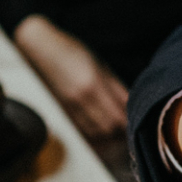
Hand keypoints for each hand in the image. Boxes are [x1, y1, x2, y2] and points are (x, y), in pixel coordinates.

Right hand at [13, 15, 128, 139]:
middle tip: (130, 121)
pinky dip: (97, 131)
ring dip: (110, 132)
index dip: (130, 120)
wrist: (43, 49)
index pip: (118, 116)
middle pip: (109, 128)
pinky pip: (85, 129)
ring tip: (118, 123)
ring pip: (97, 132)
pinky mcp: (65, 110)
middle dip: (122, 128)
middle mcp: (81, 99)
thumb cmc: (73, 51)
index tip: (138, 116)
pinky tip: (103, 123)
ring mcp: (71, 107)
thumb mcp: (101, 65)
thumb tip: (131, 105)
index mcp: (93, 85)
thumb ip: (117, 88)